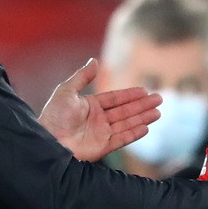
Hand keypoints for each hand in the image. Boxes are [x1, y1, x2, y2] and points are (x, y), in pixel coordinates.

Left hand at [38, 59, 161, 161]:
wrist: (48, 141)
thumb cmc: (54, 116)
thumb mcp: (66, 91)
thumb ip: (82, 77)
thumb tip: (95, 61)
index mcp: (90, 106)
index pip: (114, 99)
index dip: (130, 95)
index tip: (144, 90)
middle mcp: (98, 120)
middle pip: (125, 111)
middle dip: (142, 105)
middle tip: (159, 99)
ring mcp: (101, 134)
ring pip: (127, 123)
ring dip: (143, 118)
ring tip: (158, 112)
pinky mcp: (103, 147)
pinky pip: (122, 139)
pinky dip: (134, 133)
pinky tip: (146, 127)